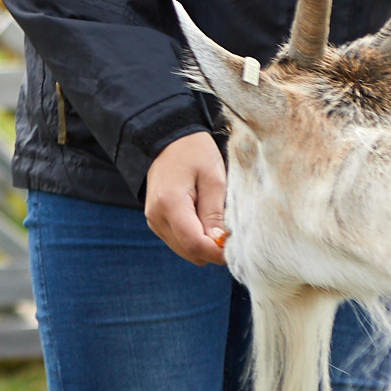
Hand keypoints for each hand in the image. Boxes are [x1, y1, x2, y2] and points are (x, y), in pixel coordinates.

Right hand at [143, 131, 227, 266]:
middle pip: (190, 252)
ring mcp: (153, 220)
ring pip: (185, 250)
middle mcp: (156, 217)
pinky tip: (203, 218)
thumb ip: (215, 213)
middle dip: (212, 249)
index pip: (195, 244)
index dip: (218, 252)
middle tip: (229, 231)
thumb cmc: (194, 153)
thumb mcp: (213, 178)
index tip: (237, 247)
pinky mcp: (156, 221)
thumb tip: (220, 243)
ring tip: (215, 219)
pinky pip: (179, 242)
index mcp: (170, 204)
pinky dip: (194, 238)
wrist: (167, 138)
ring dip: (203, 244)